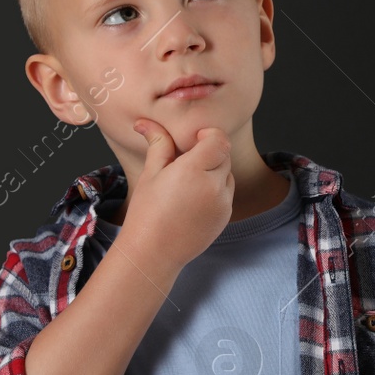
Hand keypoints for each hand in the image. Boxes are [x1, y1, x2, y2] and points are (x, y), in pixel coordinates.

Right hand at [121, 119, 234, 274]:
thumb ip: (159, 144)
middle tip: (185, 164)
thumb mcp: (151, 174)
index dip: (208, 135)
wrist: (154, 252)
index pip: (219, 139)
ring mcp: (223, 203)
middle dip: (209, 153)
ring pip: (227, 174)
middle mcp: (214, 186)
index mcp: (195, 170)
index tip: (193, 141)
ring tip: (187, 186)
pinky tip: (192, 202)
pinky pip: (227, 194)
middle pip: (224, 155)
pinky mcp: (225, 216)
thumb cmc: (147, 212)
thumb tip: (147, 122)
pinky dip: (215, 191)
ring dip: (213, 172)